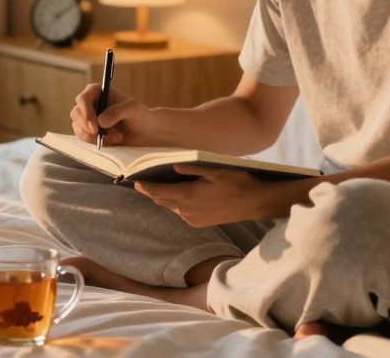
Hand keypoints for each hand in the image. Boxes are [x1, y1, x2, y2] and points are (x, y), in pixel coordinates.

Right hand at [68, 84, 161, 145]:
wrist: (144, 132)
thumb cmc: (140, 115)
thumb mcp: (133, 109)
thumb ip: (118, 111)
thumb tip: (101, 121)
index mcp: (98, 91)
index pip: (83, 99)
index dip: (86, 112)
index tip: (95, 127)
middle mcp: (90, 103)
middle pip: (76, 114)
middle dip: (87, 127)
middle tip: (102, 136)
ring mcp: (88, 118)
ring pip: (78, 128)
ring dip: (95, 136)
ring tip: (116, 137)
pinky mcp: (89, 131)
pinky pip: (84, 138)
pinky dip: (96, 142)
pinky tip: (112, 140)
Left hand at [133, 165, 295, 226]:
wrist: (254, 202)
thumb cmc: (236, 181)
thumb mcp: (215, 170)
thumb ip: (192, 168)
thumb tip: (172, 166)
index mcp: (188, 195)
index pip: (158, 192)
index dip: (145, 186)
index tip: (135, 181)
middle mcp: (187, 210)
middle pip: (161, 200)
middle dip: (152, 191)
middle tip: (144, 181)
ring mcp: (193, 219)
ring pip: (171, 207)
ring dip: (166, 197)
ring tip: (161, 186)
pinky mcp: (199, 223)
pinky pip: (182, 213)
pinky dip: (177, 204)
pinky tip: (182, 195)